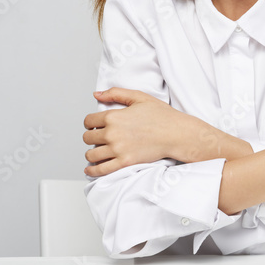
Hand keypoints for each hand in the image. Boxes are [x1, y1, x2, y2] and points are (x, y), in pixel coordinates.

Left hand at [82, 88, 219, 176]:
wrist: (176, 134)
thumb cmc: (162, 116)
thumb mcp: (139, 97)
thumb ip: (116, 93)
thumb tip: (97, 94)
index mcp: (113, 116)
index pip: (88, 121)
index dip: (90, 123)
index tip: (94, 125)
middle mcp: (112, 134)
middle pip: (88, 137)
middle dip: (91, 137)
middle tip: (98, 138)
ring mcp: (118, 150)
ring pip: (91, 154)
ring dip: (91, 153)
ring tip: (96, 152)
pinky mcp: (125, 163)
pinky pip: (101, 169)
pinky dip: (93, 170)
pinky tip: (91, 169)